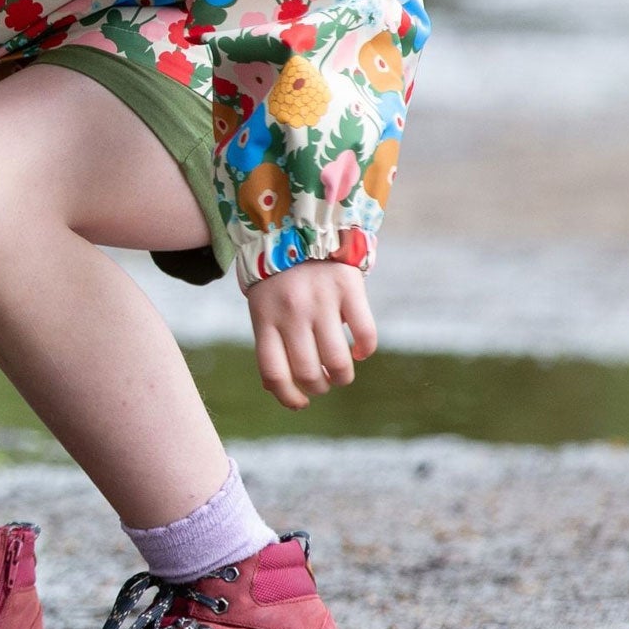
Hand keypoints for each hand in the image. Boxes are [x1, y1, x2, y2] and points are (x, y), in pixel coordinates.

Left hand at [246, 259, 376, 410]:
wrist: (298, 225)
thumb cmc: (278, 278)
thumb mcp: (263, 306)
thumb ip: (270, 341)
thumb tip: (278, 388)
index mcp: (265, 318)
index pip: (273, 373)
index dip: (288, 397)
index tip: (301, 402)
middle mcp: (291, 312)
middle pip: (308, 373)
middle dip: (319, 387)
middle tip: (323, 382)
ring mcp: (320, 300)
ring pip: (338, 361)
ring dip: (342, 377)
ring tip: (341, 372)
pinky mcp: (348, 288)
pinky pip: (365, 334)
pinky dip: (365, 351)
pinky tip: (360, 351)